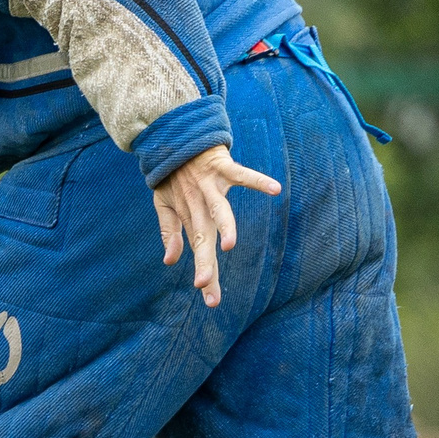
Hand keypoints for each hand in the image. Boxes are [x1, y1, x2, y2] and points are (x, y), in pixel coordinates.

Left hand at [152, 144, 280, 308]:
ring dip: (224, 225)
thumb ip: (170, 233)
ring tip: (229, 245)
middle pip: (204, 237)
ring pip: (219, 209)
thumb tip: (170, 261)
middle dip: (205, 261)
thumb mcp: (164, 206)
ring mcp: (210, 186)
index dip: (204, 273)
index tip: (209, 298)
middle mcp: (198, 205)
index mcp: (189, 217)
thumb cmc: (171, 177)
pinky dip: (257, 180)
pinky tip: (275, 189)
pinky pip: (242, 174)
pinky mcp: (221, 167)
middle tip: (205, 285)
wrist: (174, 140)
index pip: (198, 251)